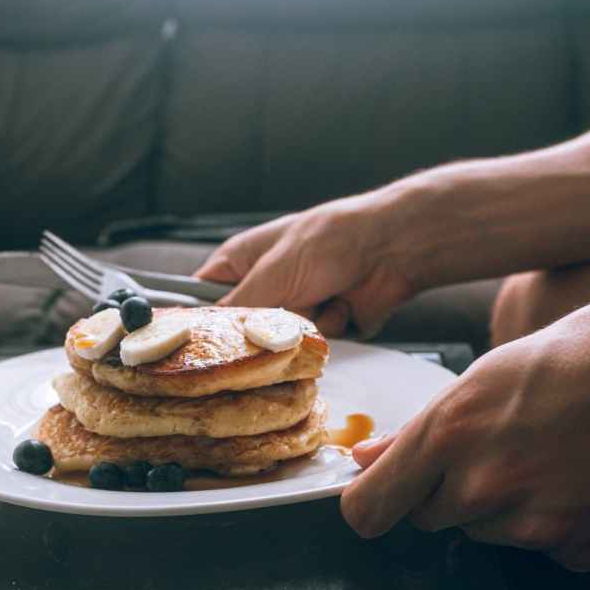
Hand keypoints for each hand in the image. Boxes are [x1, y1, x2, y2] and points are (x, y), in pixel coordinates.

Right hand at [194, 194, 415, 337]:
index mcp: (242, 262)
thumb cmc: (329, 241)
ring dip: (304, 325)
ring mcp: (296, 306)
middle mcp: (266, 286)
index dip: (199, 322)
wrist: (391, 248)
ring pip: (280, 344)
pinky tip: (343, 303)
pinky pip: (313, 347)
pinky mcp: (324, 324)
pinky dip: (331, 327)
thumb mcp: (273, 272)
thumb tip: (207, 334)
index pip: (200, 298)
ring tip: (323, 296)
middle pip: (243, 331)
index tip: (199, 344)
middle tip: (281, 314)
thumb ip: (237, 307)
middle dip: (266, 329)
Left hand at [340, 287, 589, 569]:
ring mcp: (536, 526)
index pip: (368, 507)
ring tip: (553, 445)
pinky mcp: (582, 549)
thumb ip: (427, 428)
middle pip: (427, 517)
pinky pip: (540, 546)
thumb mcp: (501, 365)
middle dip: (446, 487)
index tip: (379, 489)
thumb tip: (373, 456)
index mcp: (455, 427)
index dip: (369, 499)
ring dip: (501, 502)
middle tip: (496, 439)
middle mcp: (487, 485)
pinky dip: (553, 520)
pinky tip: (588, 473)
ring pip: (485, 530)